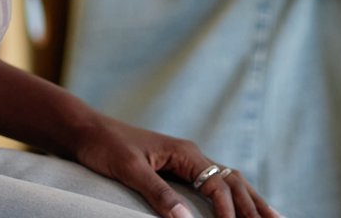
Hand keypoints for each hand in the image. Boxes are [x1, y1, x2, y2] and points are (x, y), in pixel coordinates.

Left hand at [69, 113, 282, 217]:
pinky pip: (215, 187)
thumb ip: (157, 193)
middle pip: (235, 183)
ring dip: (253, 202)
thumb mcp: (129, 169)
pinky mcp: (178, 172)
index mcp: (185, 152)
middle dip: (256, 206)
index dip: (230, 210)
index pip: (220, 184)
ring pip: (231, 183)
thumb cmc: (104, 146)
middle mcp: (192, 156)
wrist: (84, 131)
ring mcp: (187, 163)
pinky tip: (242, 211)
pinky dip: (234, 199)